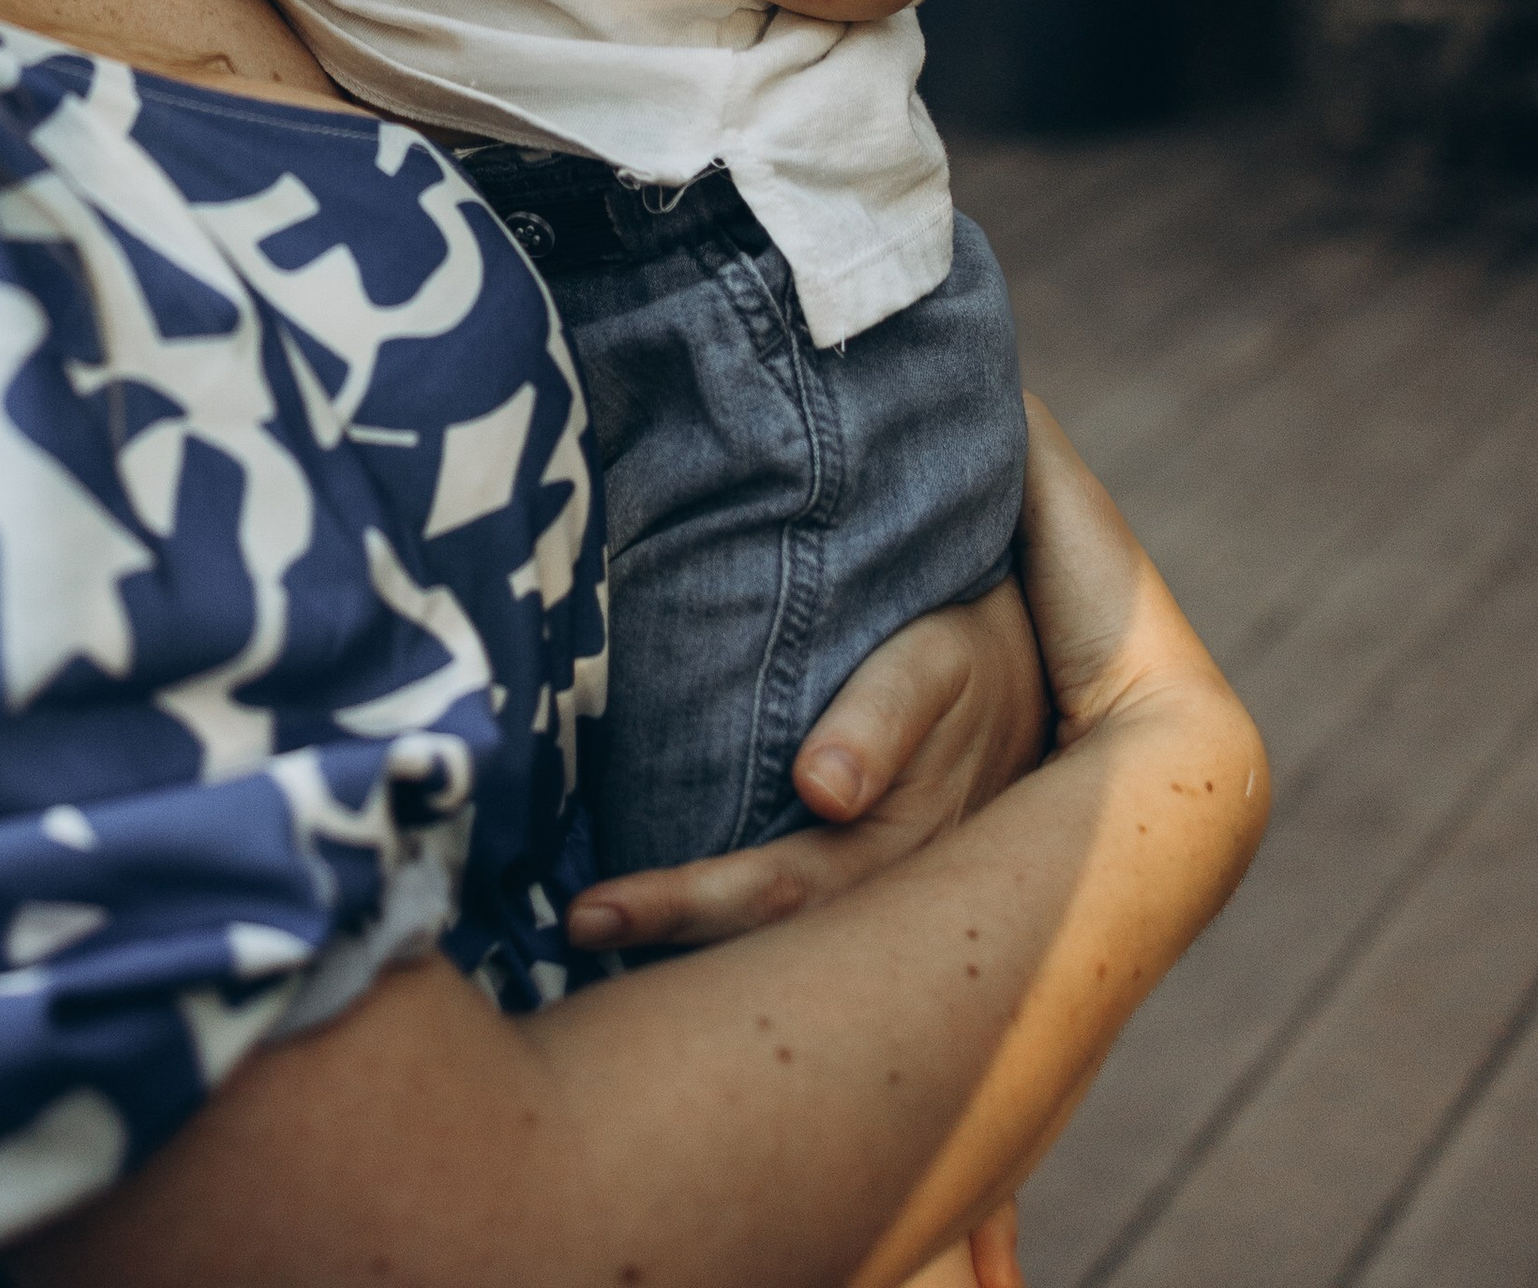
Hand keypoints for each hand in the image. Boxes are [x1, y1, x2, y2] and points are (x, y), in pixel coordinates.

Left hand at [565, 571, 1047, 954]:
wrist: (1033, 663)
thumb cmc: (969, 648)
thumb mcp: (936, 660)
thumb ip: (882, 717)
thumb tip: (824, 791)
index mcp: (899, 849)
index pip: (772, 896)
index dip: (677, 909)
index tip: (584, 910)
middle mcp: (889, 896)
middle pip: (764, 939)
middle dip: (662, 939)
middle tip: (562, 927)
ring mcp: (883, 898)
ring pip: (779, 947)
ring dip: (685, 947)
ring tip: (585, 934)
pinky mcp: (874, 881)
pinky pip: (797, 923)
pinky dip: (726, 936)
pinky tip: (659, 934)